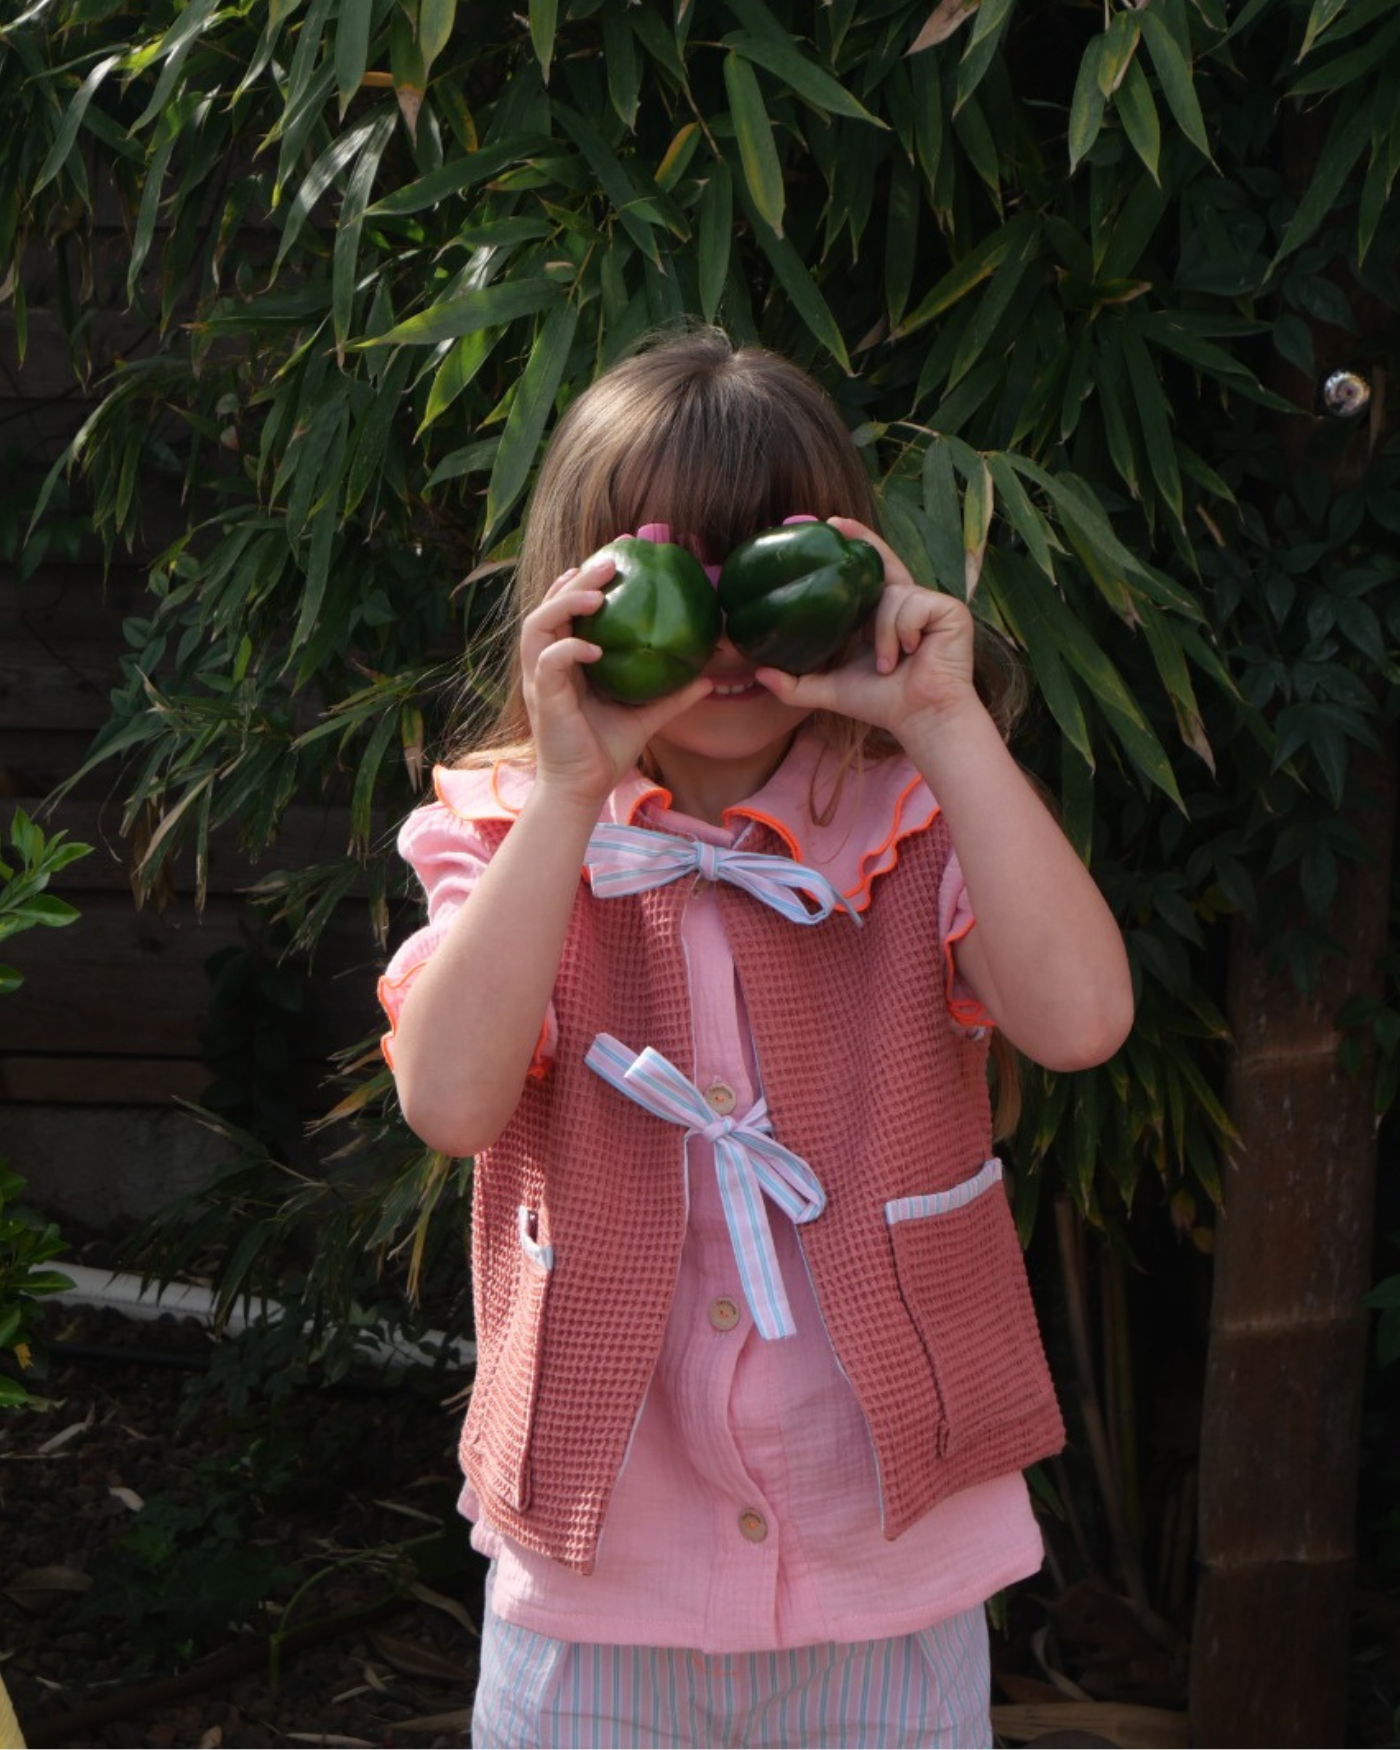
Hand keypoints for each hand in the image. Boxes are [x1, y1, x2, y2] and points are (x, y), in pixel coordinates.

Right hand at [521, 554, 713, 804]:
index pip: (566, 609)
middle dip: (577, 579)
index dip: (583, 581)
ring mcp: (541, 680)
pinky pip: (549, 662)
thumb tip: (709, 676)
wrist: (584, 789)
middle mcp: (548, 664)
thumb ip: (673, 695)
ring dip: (565, 604)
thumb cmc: (606, 751)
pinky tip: (595, 648)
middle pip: (549, 606)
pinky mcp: (542, 699)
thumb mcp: (646, 716)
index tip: (615, 557)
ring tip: (598, 593)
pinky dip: (569, 649)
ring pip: (538, 625)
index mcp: (566, 661)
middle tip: (611, 559)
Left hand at [754, 518, 979, 743]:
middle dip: (863, 540)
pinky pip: (911, 605)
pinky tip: (912, 654)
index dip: (852, 548)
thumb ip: (795, 684)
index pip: (866, 574)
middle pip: (883, 562)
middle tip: (834, 524)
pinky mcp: (949, 610)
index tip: (827, 525)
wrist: (921, 718)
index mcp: (881, 616)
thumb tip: (759, 673)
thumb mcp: (830, 689)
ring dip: (883, 635)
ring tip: (890, 665)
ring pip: (890, 595)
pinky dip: (902, 632)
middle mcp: (906, 603)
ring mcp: (930, 604)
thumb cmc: (883, 704)